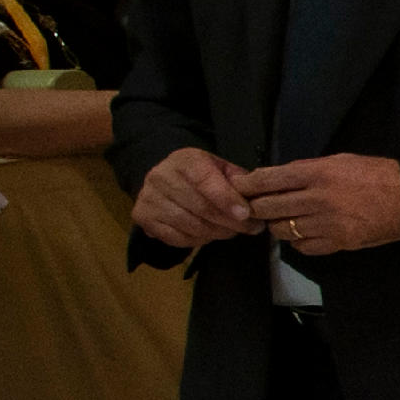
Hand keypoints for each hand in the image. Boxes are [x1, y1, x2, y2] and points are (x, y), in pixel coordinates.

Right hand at [133, 144, 259, 246]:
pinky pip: (176, 237)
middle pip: (199, 206)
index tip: (245, 214)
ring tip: (231, 232)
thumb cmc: (202, 175)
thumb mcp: (222, 169)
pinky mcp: (142, 216)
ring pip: (189, 225)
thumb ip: (238, 182)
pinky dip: (197, 240)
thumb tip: (256, 201)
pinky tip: (209, 235)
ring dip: (216, 233)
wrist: (165, 179)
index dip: (226, 199)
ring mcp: (148, 197)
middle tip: (251, 228)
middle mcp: (160, 176)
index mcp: (184, 160)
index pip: (204, 179)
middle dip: (230, 222)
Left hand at [237, 154, 399, 256]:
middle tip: (256, 207)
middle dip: (257, 207)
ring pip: (281, 229)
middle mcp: (318, 198)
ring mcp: (327, 223)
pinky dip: (298, 241)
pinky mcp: (337, 243)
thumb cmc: (377, 174)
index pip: (269, 179)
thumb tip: (276, 178)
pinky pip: (302, 247)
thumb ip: (307, 170)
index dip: (248, 184)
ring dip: (277, 225)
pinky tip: (305, 233)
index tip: (239, 188)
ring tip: (283, 220)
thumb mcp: (340, 161)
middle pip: (267, 207)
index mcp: (318, 173)